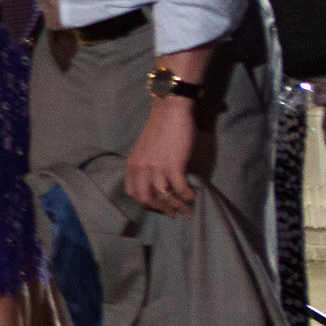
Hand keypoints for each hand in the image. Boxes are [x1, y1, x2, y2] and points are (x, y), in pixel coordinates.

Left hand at [124, 97, 199, 214]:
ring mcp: (156, 168)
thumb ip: (146, 165)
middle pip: (146, 199)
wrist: (170, 111)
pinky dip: (187, 196)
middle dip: (160, 209)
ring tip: (187, 211)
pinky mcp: (174, 165)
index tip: (156, 206)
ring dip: (176, 207)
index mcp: (132, 165)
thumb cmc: (160, 128)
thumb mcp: (144, 150)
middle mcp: (141, 169)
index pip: (132, 192)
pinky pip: (180, 189)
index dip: (144, 203)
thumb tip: (156, 180)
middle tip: (172, 214)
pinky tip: (193, 197)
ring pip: (164, 196)